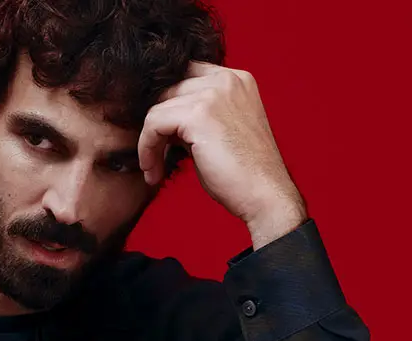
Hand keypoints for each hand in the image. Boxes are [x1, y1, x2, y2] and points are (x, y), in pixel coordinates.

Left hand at [138, 62, 306, 234]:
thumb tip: (163, 122)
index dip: (168, 104)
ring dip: (149, 141)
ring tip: (153, 170)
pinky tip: (153, 171)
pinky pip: (154, 123)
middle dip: (155, 125)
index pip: (188, 74)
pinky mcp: (199, 114)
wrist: (264, 194)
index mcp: (237, 80)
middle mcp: (227, 79)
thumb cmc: (243, 174)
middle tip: (153, 158)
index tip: (160, 136)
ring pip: (158, 107)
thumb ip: (195, 119)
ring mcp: (214, 93)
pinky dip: (147, 148)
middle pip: (170, 89)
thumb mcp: (219, 134)